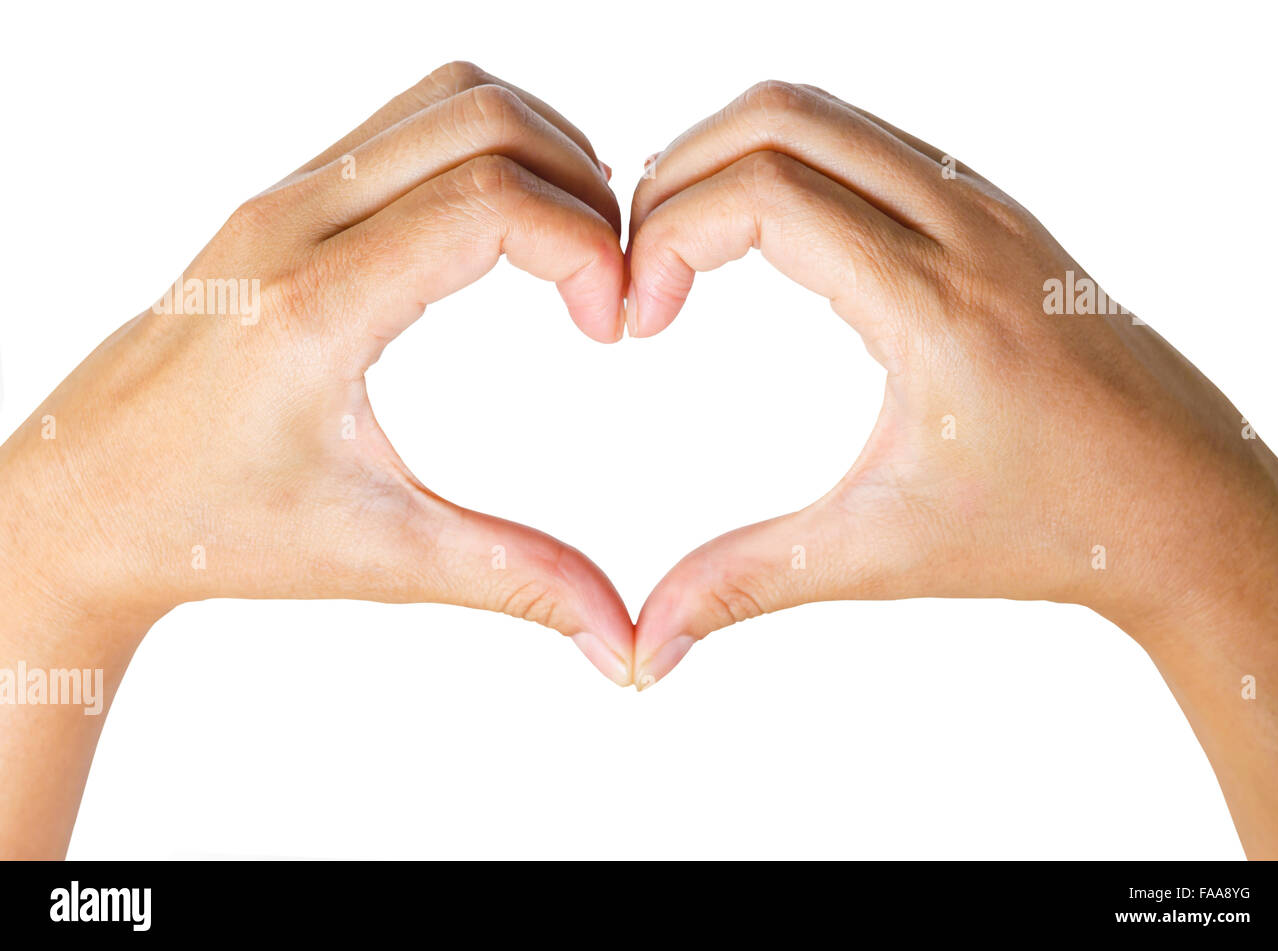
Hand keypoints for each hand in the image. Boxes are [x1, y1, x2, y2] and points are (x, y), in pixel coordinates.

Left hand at [0, 62, 633, 855]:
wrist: (85, 498)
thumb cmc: (210, 529)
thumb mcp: (378, 558)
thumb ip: (516, 582)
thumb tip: (626, 645)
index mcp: (312, 311)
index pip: (487, 202)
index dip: (588, 247)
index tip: (615, 326)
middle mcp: (291, 226)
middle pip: (483, 120)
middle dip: (585, 190)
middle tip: (615, 284)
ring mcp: (282, 198)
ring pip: (447, 98)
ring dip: (541, 150)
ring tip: (577, 249)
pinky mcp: (285, 198)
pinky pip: (409, 121)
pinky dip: (490, 148)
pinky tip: (513, 233)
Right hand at [625, 82, 1277, 855]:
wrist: (1185, 503)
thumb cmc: (1053, 528)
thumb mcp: (879, 554)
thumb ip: (745, 584)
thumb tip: (645, 646)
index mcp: (933, 306)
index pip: (762, 193)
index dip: (666, 236)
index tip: (639, 319)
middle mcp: (965, 229)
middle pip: (779, 116)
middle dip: (678, 172)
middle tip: (641, 263)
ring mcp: (987, 208)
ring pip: (826, 113)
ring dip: (733, 157)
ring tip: (689, 248)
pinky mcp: (994, 213)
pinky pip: (871, 140)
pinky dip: (793, 162)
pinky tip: (769, 244)